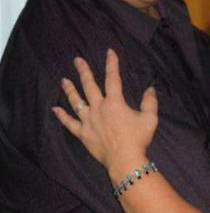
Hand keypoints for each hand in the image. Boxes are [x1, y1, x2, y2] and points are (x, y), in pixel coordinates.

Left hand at [52, 49, 157, 174]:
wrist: (125, 159)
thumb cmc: (138, 138)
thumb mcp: (150, 118)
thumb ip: (150, 102)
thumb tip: (150, 89)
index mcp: (115, 102)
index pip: (113, 78)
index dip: (112, 64)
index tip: (109, 52)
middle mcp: (98, 108)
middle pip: (89, 86)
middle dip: (83, 71)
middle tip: (77, 60)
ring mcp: (88, 120)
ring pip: (76, 102)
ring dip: (70, 90)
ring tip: (64, 80)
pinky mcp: (83, 133)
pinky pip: (69, 123)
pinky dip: (62, 116)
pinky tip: (55, 109)